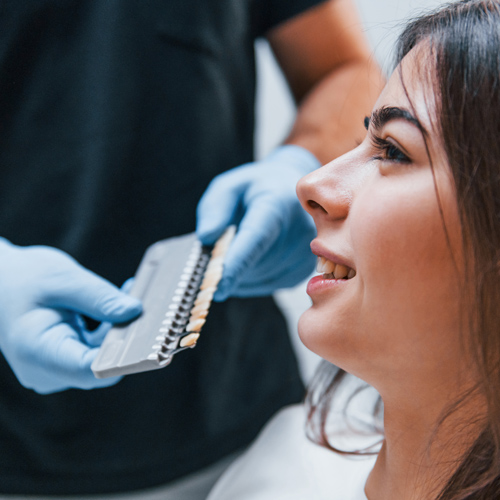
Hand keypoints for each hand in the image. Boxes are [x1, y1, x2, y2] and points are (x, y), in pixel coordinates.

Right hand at [0, 239, 141, 393]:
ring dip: (122, 328)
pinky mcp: (67, 358)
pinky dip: (112, 327)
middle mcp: (47, 370)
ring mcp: (57, 368)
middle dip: (129, 337)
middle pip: (102, 364)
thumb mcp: (62, 279)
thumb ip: (99, 298)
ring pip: (103, 356)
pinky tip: (121, 301)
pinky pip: (98, 348)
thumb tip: (135, 311)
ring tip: (134, 295)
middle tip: (153, 307)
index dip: (125, 358)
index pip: (91, 370)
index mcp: (38, 352)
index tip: (153, 337)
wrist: (0, 282)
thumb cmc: (23, 279)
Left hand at [196, 145, 319, 298]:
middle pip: (254, 264)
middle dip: (228, 265)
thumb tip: (206, 237)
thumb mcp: (229, 186)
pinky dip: (252, 279)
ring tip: (237, 248)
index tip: (216, 289)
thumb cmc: (255, 189)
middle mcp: (299, 229)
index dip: (236, 266)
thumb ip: (215, 207)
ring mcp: (307, 251)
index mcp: (277, 203)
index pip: (255, 240)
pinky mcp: (305, 269)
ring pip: (260, 279)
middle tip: (217, 249)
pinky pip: (269, 285)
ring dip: (240, 273)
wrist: (291, 191)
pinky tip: (250, 260)